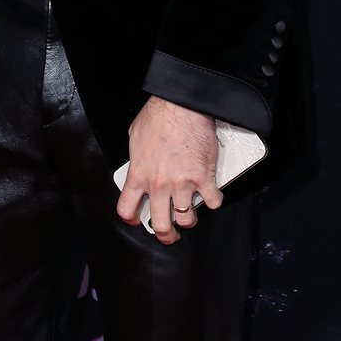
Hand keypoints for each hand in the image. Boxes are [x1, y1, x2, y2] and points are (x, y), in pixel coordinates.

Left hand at [116, 95, 221, 244]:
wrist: (181, 106)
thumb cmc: (159, 116)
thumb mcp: (135, 136)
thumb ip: (137, 158)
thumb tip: (139, 164)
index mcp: (139, 174)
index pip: (127, 208)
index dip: (132, 219)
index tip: (137, 219)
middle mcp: (159, 184)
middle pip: (160, 224)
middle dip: (165, 234)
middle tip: (169, 233)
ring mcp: (182, 183)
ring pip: (186, 219)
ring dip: (188, 220)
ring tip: (189, 215)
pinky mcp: (204, 178)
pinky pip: (212, 202)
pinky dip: (213, 202)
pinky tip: (210, 196)